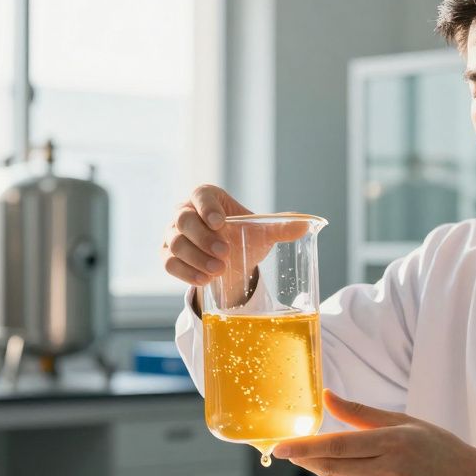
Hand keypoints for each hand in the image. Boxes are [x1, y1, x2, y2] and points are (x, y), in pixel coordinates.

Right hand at [160, 184, 306, 302]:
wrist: (229, 261)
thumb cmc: (242, 237)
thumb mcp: (261, 231)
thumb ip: (281, 227)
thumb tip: (307, 224)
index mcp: (205, 197)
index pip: (200, 195)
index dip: (207, 207)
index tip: (220, 223)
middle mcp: (184, 212)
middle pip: (183, 220)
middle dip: (203, 239)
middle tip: (224, 254)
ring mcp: (172, 234)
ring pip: (176, 243)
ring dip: (197, 258)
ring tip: (218, 270)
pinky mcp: (168, 256)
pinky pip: (169, 263)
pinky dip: (186, 272)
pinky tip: (204, 280)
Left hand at [272, 391, 475, 475]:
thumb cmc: (436, 445)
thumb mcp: (402, 420)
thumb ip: (360, 412)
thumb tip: (327, 397)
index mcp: (391, 443)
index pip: (336, 446)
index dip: (303, 447)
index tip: (279, 447)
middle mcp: (386, 471)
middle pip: (331, 465)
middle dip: (304, 458)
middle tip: (284, 449)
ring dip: (318, 468)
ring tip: (304, 456)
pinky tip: (332, 468)